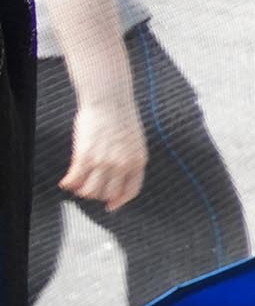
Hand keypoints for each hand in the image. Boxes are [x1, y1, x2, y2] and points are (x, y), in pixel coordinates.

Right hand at [61, 95, 147, 209]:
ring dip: (81, 191)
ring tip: (76, 185)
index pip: (130, 191)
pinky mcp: (85, 156)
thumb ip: (129, 158)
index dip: (119, 201)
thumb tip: (119, 175)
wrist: (110, 100)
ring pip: (90, 191)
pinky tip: (65, 182)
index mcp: (138, 161)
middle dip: (97, 195)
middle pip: (107, 194)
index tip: (110, 206)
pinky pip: (74, 180)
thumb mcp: (135, 141)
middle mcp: (122, 165)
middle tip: (88, 189)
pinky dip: (68, 184)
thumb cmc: (121, 117)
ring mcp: (103, 162)